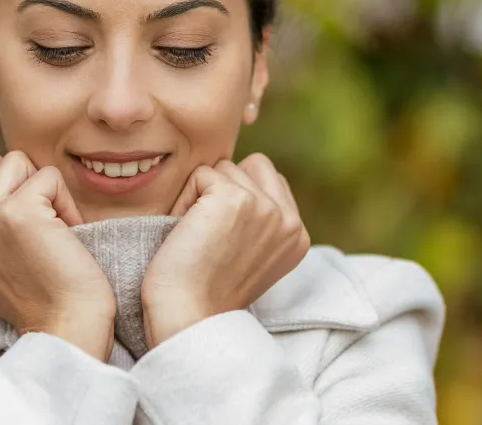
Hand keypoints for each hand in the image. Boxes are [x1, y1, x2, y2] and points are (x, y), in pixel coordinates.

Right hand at [0, 149, 116, 359]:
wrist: (64, 325)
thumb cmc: (40, 297)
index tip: (22, 219)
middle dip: (18, 177)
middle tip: (39, 215)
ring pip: (15, 160)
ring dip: (42, 186)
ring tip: (54, 222)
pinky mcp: (17, 211)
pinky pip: (48, 176)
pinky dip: (66, 200)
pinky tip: (69, 232)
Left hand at [140, 153, 308, 348]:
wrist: (188, 315)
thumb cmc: (207, 292)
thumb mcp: (252, 256)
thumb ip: (261, 221)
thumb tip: (240, 178)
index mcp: (298, 235)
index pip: (270, 180)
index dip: (239, 198)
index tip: (223, 239)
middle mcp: (288, 220)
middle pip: (252, 165)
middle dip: (226, 186)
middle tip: (210, 231)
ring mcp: (264, 207)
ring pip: (224, 168)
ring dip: (201, 195)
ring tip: (197, 236)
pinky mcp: (234, 198)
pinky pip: (200, 174)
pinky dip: (184, 199)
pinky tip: (186, 233)